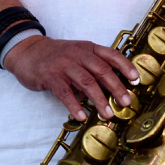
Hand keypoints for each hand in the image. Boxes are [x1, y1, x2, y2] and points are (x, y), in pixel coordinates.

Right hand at [3, 35, 139, 121]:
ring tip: (108, 113)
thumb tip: (111, 87)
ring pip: (86, 82)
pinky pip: (65, 93)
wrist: (27, 51)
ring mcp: (64, 64)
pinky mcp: (50, 76)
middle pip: (102, 70)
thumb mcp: (78, 54)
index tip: (136, 79)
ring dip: (99, 99)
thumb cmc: (57, 56)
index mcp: (89, 48)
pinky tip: (82, 116)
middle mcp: (79, 54)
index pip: (112, 55)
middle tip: (126, 102)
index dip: (126, 67)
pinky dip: (75, 105)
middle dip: (116, 87)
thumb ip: (93, 67)